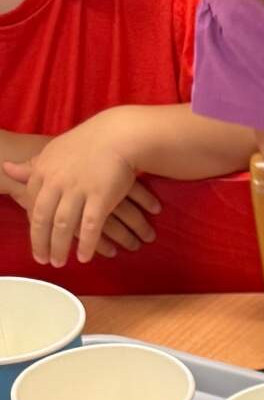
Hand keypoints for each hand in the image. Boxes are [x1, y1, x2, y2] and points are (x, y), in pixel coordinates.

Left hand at [2, 120, 160, 266]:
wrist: (117, 136)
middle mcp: (57, 181)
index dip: (33, 226)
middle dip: (41, 243)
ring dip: (60, 247)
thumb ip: (31, 166)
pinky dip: (86, 244)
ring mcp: (78, 190)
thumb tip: (7, 168)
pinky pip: (90, 227)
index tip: (36, 241)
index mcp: (43, 171)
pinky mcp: (100, 198)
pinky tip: (84, 257)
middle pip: (44, 218)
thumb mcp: (53, 152)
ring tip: (60, 262)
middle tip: (43, 261)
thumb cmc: (86, 145)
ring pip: (64, 225)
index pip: (32, 204)